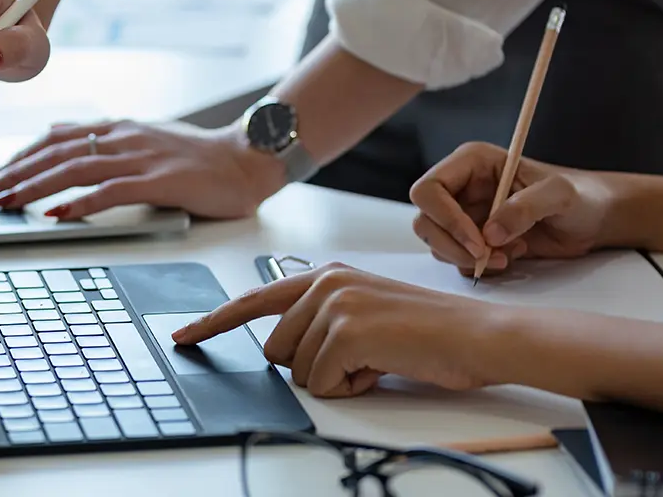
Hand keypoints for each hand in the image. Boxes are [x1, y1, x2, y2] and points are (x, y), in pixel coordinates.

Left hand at [0, 120, 285, 219]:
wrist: (246, 159)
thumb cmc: (198, 158)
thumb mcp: (144, 140)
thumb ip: (105, 141)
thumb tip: (62, 138)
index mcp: (118, 128)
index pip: (56, 138)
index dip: (20, 156)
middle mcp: (123, 137)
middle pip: (56, 152)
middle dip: (15, 172)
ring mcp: (141, 157)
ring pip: (75, 168)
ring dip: (34, 187)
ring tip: (6, 202)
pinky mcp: (160, 181)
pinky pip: (111, 191)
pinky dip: (80, 203)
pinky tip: (57, 214)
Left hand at [173, 264, 502, 396]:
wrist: (478, 336)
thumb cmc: (428, 332)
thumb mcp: (364, 314)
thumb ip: (320, 322)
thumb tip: (284, 353)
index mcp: (325, 275)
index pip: (254, 300)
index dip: (214, 322)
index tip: (184, 336)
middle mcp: (324, 282)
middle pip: (275, 349)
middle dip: (312, 366)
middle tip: (362, 357)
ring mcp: (333, 304)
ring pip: (298, 370)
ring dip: (336, 378)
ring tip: (378, 358)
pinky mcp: (346, 330)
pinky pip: (321, 383)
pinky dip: (352, 387)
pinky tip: (383, 366)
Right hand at [408, 142, 607, 275]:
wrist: (593, 219)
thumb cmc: (580, 195)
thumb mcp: (560, 195)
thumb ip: (525, 208)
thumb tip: (489, 235)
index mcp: (471, 163)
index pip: (428, 189)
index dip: (445, 218)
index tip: (478, 242)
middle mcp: (461, 187)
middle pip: (425, 220)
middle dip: (452, 245)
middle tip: (488, 257)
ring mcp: (464, 214)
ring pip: (436, 243)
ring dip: (467, 258)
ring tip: (508, 255)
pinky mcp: (472, 239)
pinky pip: (456, 259)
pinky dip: (479, 267)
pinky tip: (511, 257)